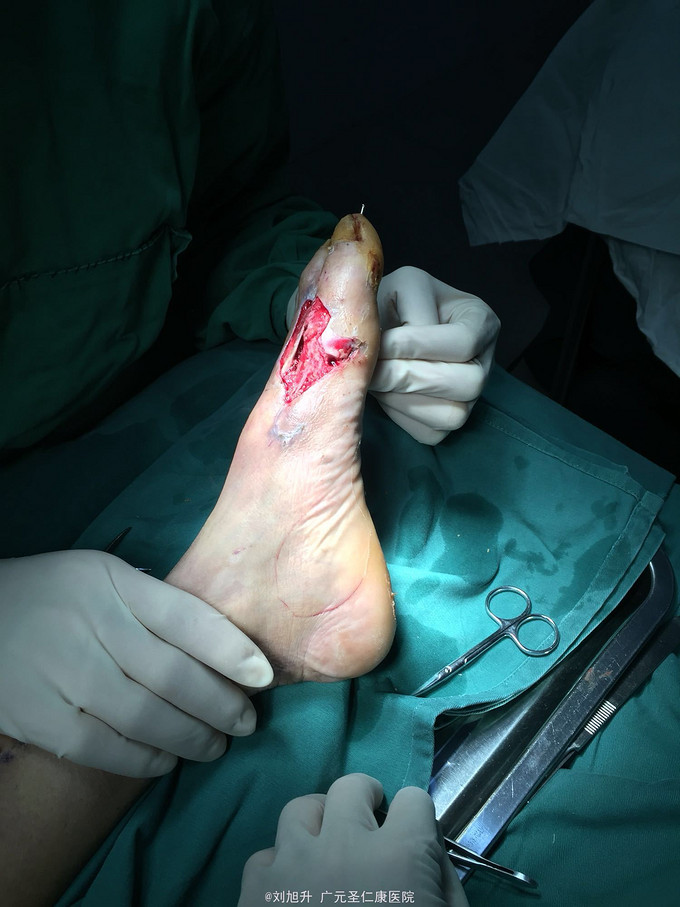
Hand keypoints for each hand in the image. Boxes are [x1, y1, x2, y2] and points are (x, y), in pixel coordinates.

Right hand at [0, 550, 272, 776]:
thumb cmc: (54, 596)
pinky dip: (143, 759)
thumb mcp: (103, 577)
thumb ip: (153, 604)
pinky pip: (103, 747)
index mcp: (113, 583)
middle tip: (245, 722)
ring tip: (214, 746)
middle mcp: (91, 623)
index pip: (186, 617)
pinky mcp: (37, 715)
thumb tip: (223, 646)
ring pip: (144, 716)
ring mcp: (61, 671)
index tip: (264, 675)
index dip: (231, 649)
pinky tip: (166, 761)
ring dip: (191, 737)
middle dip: (220, 705)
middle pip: (172, 674)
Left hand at [238, 773, 468, 906]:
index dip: (416, 820)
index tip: (413, 838)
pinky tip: (293, 893)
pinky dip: (280, 869)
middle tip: (371, 827)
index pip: (412, 800)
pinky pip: (264, 857)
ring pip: (300, 809)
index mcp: (400, 856)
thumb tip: (425, 852)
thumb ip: (440, 883)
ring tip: (327, 850)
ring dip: (319, 825)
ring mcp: (293, 866)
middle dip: (367, 801)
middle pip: (351, 787)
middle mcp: (344, 846)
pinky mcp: (255, 893)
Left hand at [370, 267, 499, 443]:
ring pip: (451, 416)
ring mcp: (470, 398)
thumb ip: (407, 313)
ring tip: (376, 379)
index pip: (463, 342)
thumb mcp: (405, 287)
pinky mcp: (447, 423)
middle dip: (411, 378)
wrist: (387, 326)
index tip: (382, 342)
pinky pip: (430, 434)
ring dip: (403, 400)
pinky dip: (401, 417)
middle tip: (372, 369)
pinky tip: (384, 394)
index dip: (418, 346)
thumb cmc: (398, 302)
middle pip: (467, 384)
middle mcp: (484, 363)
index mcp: (481, 321)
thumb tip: (392, 352)